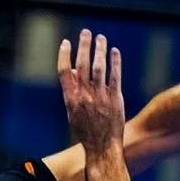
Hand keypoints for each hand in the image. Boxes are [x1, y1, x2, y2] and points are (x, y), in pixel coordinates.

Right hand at [58, 30, 124, 153]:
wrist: (102, 148)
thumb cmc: (86, 131)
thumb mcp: (72, 112)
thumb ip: (72, 90)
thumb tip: (74, 69)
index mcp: (71, 99)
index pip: (64, 71)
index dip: (64, 55)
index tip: (66, 42)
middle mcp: (84, 96)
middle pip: (82, 64)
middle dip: (83, 46)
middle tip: (86, 32)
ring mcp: (100, 97)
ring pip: (99, 67)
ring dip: (99, 50)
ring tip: (100, 37)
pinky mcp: (115, 99)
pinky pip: (114, 76)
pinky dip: (114, 62)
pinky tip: (114, 51)